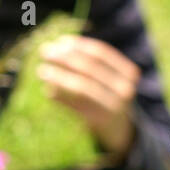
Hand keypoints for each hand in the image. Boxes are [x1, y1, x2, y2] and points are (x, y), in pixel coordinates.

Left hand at [36, 35, 138, 162]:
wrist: (120, 129)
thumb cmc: (109, 94)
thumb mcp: (108, 77)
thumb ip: (89, 62)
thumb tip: (59, 44)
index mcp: (128, 73)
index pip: (100, 53)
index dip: (79, 45)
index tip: (60, 41)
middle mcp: (124, 89)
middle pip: (89, 68)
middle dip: (65, 58)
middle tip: (45, 51)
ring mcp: (112, 107)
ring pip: (81, 88)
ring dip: (59, 77)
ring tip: (41, 71)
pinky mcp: (99, 121)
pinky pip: (74, 107)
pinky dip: (60, 97)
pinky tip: (48, 91)